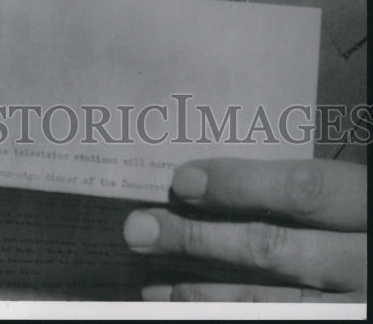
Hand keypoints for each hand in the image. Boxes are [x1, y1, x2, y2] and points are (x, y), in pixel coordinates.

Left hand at [123, 157, 365, 301]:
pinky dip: (225, 317)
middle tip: (140, 229)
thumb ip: (295, 187)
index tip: (180, 181)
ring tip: (151, 284)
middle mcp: (363, 262)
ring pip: (271, 303)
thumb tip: (202, 182)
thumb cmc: (358, 218)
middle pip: (272, 247)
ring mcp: (355, 306)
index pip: (300, 191)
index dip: (238, 185)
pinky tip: (186, 310)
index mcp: (365, 204)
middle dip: (198, 240)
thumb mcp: (346, 193)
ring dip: (202, 293)